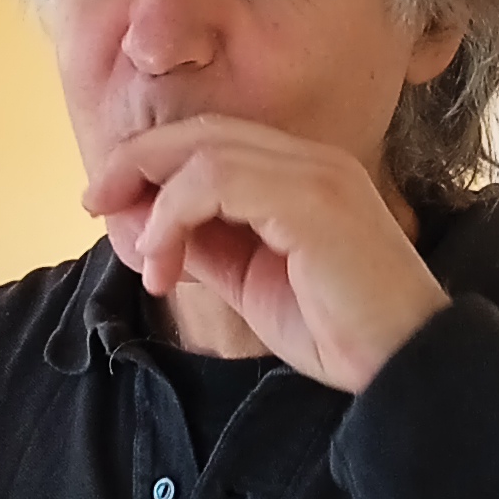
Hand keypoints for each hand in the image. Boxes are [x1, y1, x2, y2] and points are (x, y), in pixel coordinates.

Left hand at [83, 119, 448, 394]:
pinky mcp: (310, 199)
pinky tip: (164, 262)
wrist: (404, 366)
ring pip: (204, 152)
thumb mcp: (250, 283)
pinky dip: (174, 216)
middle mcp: (312, 161)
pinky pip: (216, 180)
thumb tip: (140, 226)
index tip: (110, 203)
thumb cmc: (339, 332)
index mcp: (304, 175)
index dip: (153, 163)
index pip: (214, 141)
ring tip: (145, 258)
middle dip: (137, 162)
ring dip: (155, 202)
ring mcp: (315, 174)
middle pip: (202, 132)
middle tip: (95, 203)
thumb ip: (203, 247)